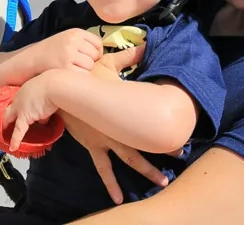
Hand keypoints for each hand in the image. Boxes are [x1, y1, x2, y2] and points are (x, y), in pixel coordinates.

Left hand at [2, 71, 58, 151]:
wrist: (55, 85)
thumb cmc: (56, 85)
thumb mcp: (48, 94)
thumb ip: (44, 106)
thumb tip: (44, 119)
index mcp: (26, 89)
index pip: (18, 101)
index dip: (17, 109)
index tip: (16, 115)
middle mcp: (21, 97)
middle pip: (9, 110)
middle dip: (6, 118)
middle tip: (4, 126)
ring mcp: (21, 107)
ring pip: (11, 119)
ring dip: (10, 127)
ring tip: (6, 135)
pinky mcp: (25, 116)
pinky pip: (18, 131)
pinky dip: (15, 139)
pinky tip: (13, 146)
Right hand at [28, 28, 103, 73]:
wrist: (30, 60)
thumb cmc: (51, 52)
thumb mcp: (67, 39)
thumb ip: (83, 42)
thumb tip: (103, 52)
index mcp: (75, 32)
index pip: (98, 43)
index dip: (95, 53)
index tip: (87, 58)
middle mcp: (73, 41)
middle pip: (96, 55)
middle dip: (90, 62)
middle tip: (77, 65)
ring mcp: (69, 54)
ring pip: (90, 65)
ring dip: (84, 71)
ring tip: (71, 70)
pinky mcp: (65, 68)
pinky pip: (82, 75)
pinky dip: (79, 78)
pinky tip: (69, 76)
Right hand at [61, 44, 167, 204]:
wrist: (59, 93)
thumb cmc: (83, 78)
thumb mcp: (105, 65)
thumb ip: (126, 56)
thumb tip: (144, 44)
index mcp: (124, 110)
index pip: (148, 120)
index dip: (166, 127)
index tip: (184, 132)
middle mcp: (118, 128)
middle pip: (145, 142)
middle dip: (163, 150)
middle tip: (181, 155)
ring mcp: (106, 140)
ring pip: (129, 159)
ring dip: (146, 171)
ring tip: (162, 182)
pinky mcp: (94, 146)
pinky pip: (103, 168)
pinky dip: (110, 184)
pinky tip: (117, 199)